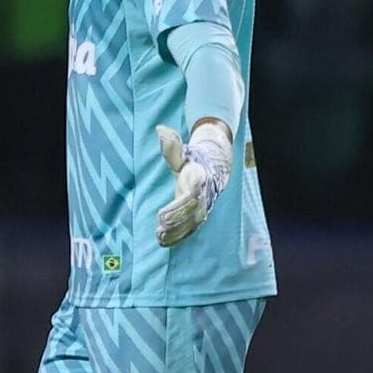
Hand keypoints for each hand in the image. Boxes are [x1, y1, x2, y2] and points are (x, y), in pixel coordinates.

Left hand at [154, 122, 231, 246]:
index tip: (161, 216)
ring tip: (160, 238)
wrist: (213, 168)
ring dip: (176, 233)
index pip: (189, 196)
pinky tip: (164, 242)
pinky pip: (191, 228)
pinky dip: (179, 236)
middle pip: (190, 213)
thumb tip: (160, 130)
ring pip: (191, 223)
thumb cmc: (192, 160)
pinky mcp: (199, 214)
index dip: (177, 208)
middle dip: (176, 223)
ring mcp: (202, 206)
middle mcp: (203, 196)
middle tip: (159, 230)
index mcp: (198, 181)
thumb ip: (172, 145)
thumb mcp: (182, 152)